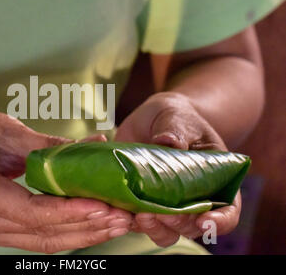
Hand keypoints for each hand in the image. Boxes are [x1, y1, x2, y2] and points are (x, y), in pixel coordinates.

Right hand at [0, 107, 131, 252]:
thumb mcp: (6, 131)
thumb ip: (50, 146)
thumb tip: (95, 148)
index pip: (31, 212)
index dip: (70, 212)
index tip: (105, 207)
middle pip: (40, 234)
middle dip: (86, 227)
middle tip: (123, 218)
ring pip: (40, 242)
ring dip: (81, 234)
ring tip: (116, 224)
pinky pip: (33, 237)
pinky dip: (63, 232)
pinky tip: (90, 225)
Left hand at [115, 92, 240, 246]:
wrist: (150, 120)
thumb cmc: (174, 118)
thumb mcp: (177, 118)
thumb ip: (176, 130)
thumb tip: (168, 141)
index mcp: (216, 181)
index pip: (227, 210)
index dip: (220, 221)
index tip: (205, 220)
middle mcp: (193, 199)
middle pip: (192, 226)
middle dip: (178, 223)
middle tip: (160, 213)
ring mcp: (166, 205)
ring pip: (165, 231)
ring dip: (154, 228)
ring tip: (140, 215)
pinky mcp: (141, 203)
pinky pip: (136, 222)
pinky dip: (128, 221)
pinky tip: (119, 210)